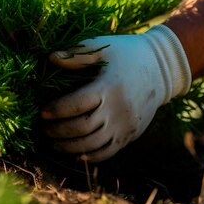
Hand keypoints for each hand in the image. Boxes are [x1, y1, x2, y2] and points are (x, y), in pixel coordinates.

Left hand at [41, 25, 190, 161]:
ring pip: (93, 145)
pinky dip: (89, 157)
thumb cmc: (126, 54)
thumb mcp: (102, 46)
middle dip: (59, 131)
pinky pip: (108, 152)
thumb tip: (51, 58)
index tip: (42, 112)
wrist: (161, 68)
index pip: (77, 104)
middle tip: (44, 129)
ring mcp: (125, 125)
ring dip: (70, 147)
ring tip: (54, 143)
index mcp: (109, 87)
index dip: (56, 110)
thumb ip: (77, 55)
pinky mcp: (131, 134)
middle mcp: (118, 109)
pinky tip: (75, 153)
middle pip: (82, 128)